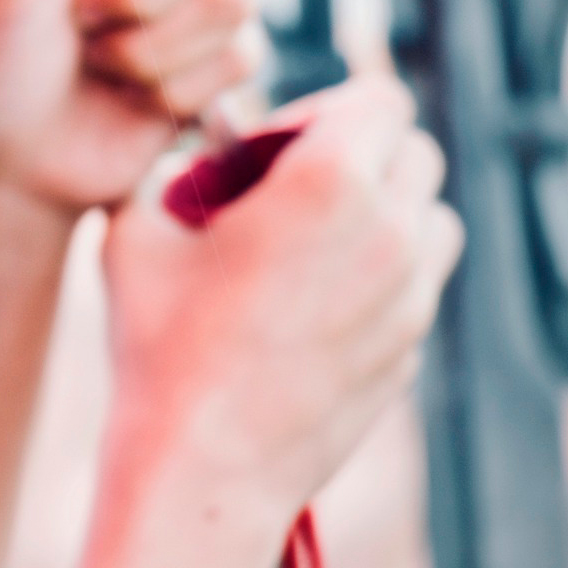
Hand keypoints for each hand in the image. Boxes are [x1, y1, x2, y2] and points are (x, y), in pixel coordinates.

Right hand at [101, 75, 465, 510]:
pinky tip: (313, 306)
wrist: (202, 468)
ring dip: (387, 213)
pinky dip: (382, 276)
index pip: (380, 99)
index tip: (277, 146)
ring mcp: (412, 297)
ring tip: (316, 243)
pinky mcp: (412, 349)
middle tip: (292, 190)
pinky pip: (417, 285)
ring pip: (432, 217)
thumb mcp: (135, 230)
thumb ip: (170, 165)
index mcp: (328, 182)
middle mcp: (390, 232)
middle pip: (416, 151)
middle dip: (361, 156)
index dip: (329, 110)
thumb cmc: (160, 346)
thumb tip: (193, 146)